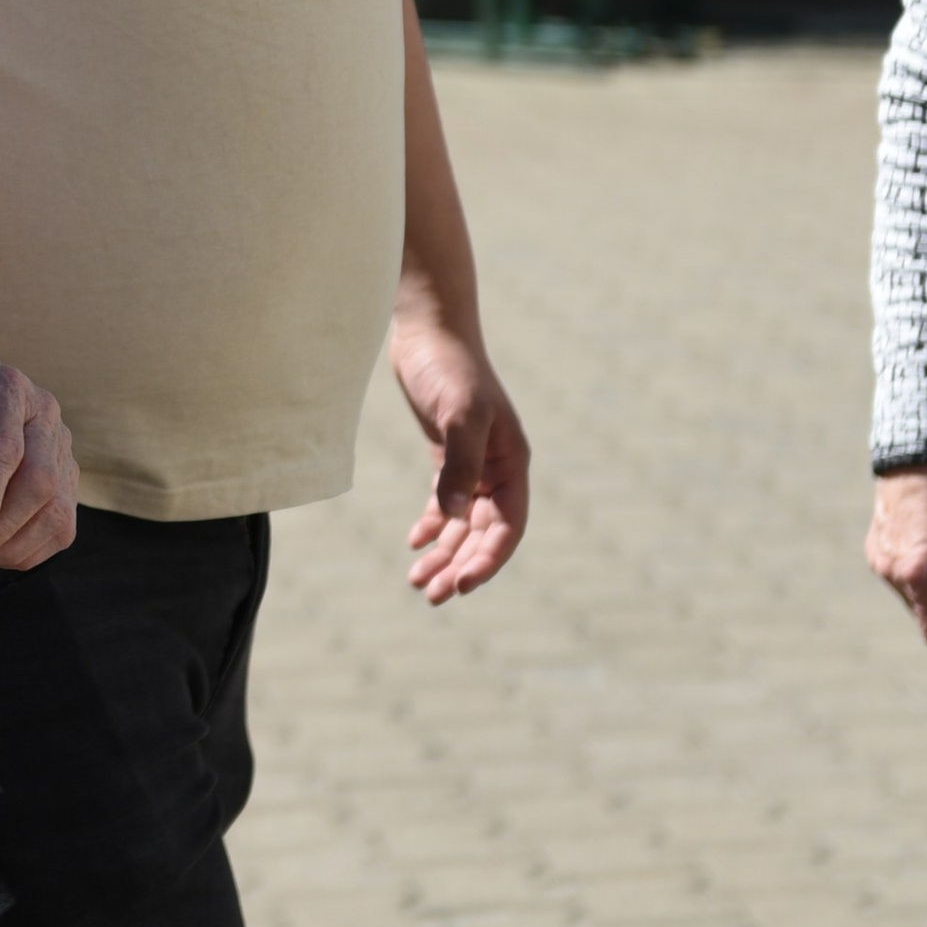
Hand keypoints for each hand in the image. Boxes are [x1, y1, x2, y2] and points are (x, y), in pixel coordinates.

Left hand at [0, 344, 76, 569]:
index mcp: (9, 390)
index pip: (8, 449)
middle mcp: (46, 416)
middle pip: (41, 482)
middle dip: (2, 527)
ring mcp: (64, 448)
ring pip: (58, 510)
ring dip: (17, 545)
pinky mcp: (69, 479)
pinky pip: (62, 526)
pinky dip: (31, 549)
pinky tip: (0, 553)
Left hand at [388, 310, 530, 602]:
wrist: (428, 329)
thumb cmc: (449, 367)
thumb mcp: (458, 414)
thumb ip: (458, 464)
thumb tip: (452, 518)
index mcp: (512, 463)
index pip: (507, 527)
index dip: (488, 560)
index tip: (462, 585)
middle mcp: (497, 468)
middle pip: (483, 533)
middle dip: (461, 566)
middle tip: (433, 596)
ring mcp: (473, 463)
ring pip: (462, 523)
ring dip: (444, 554)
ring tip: (418, 582)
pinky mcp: (448, 455)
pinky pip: (445, 502)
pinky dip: (432, 525)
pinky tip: (414, 542)